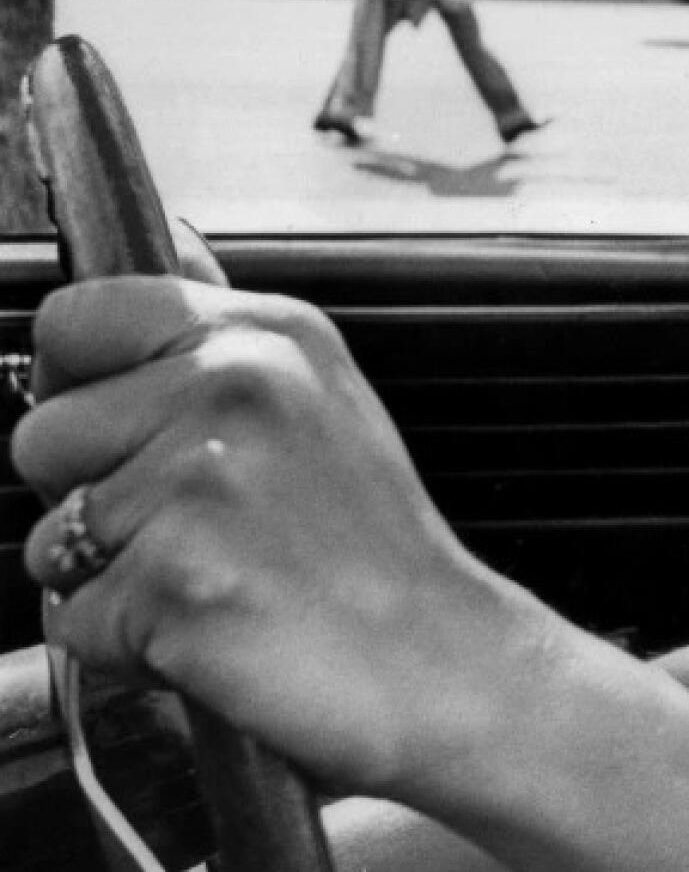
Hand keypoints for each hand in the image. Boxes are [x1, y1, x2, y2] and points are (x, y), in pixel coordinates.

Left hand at [10, 278, 553, 798]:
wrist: (438, 662)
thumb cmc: (375, 550)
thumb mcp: (320, 395)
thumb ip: (223, 328)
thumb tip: (170, 235)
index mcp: (268, 334)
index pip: (78, 317)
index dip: (79, 384)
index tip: (132, 429)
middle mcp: (234, 389)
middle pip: (41, 434)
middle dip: (89, 495)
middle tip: (197, 524)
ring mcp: (202, 483)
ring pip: (47, 535)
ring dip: (109, 576)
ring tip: (216, 576)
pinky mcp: (174, 579)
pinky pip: (71, 619)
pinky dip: (128, 643)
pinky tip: (214, 625)